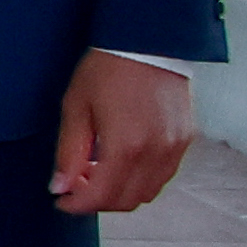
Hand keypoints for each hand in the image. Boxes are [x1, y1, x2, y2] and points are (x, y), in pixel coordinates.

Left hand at [47, 49, 194, 215]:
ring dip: (120, 192)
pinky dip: (140, 179)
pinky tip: (121, 161)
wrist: (148, 41)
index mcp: (126, 145)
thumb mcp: (76, 107)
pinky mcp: (186, 140)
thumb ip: (69, 153)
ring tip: (97, 171)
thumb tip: (61, 188)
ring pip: (147, 192)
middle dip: (98, 201)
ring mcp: (175, 147)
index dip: (78, 205)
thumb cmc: (107, 69)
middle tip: (77, 185)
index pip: (102, 196)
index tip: (61, 201)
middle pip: (126, 201)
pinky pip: (163, 176)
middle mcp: (156, 152)